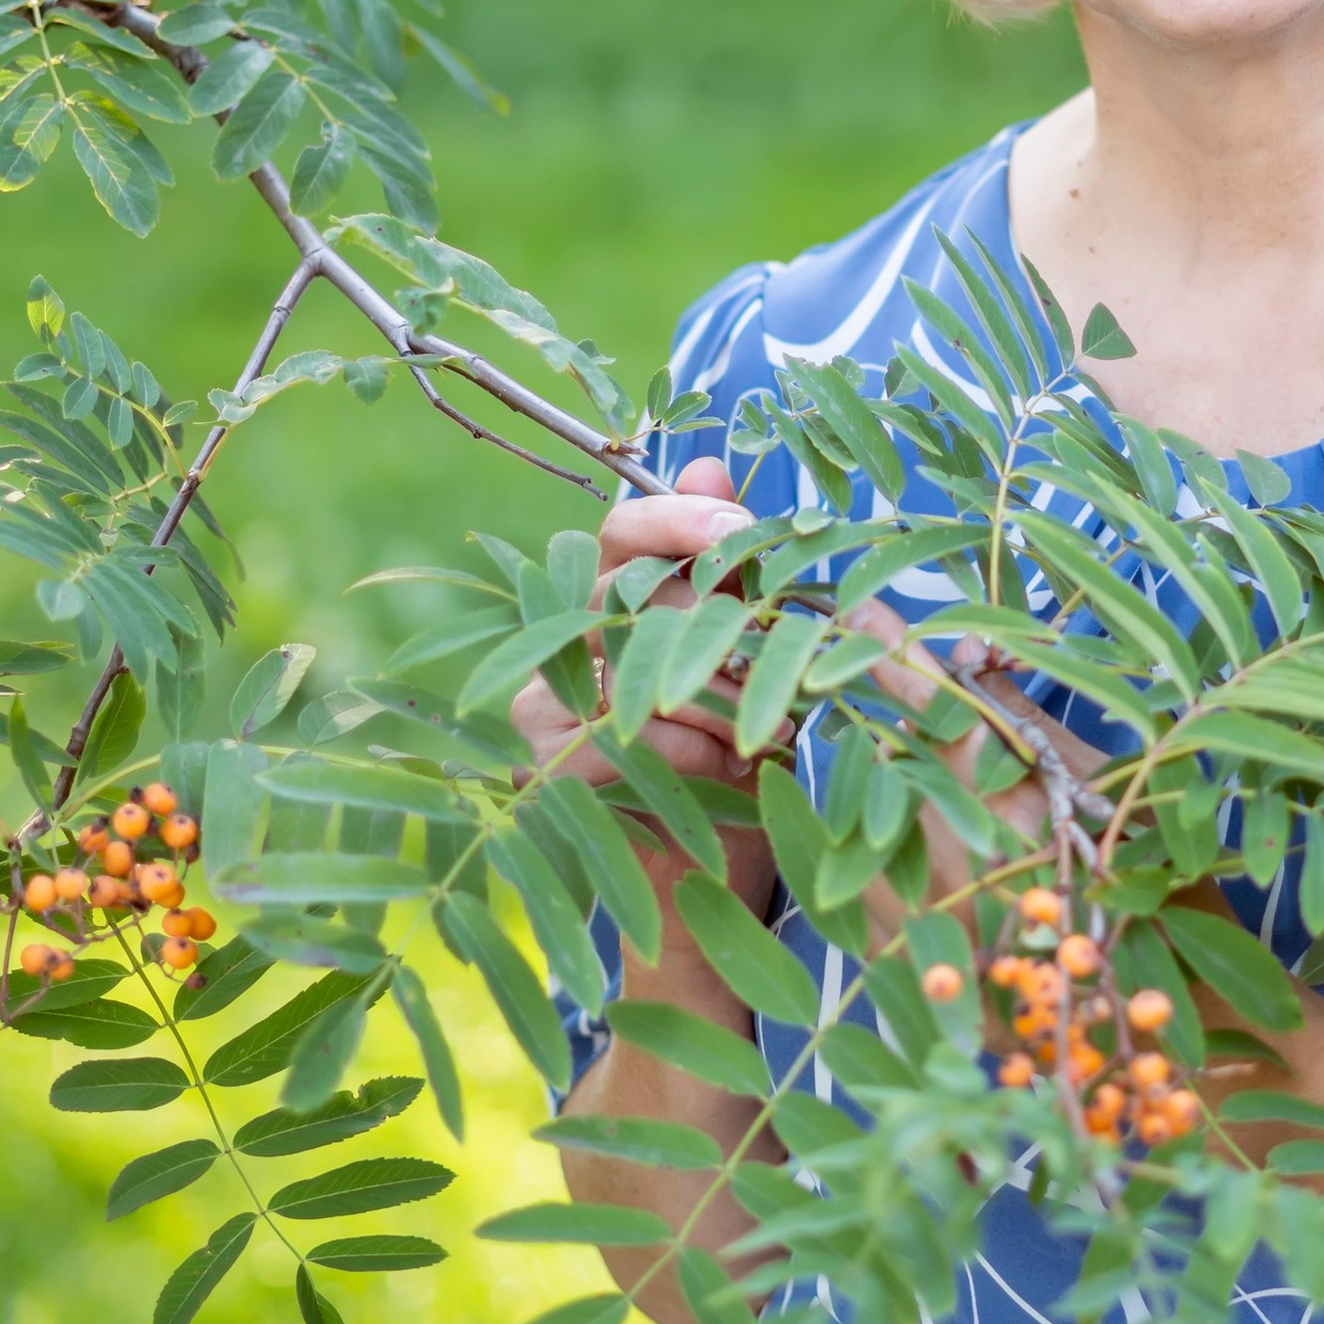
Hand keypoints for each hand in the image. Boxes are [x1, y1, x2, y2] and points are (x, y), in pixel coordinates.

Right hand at [509, 452, 762, 822]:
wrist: (716, 862)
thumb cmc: (738, 748)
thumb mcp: (752, 652)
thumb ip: (730, 565)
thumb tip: (709, 462)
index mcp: (615, 601)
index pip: (623, 530)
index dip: (680, 517)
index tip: (743, 528)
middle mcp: (565, 640)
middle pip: (634, 593)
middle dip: (721, 625)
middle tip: (780, 659)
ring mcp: (543, 701)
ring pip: (638, 665)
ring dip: (724, 697)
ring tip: (774, 728)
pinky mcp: (544, 763)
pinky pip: (629, 734)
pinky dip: (695, 751)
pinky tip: (728, 770)